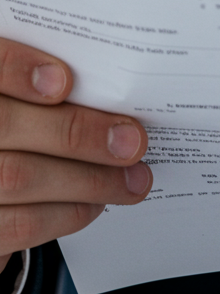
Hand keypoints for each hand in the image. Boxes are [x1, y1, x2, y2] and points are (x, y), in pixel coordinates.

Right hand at [0, 38, 150, 275]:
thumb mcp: (23, 94)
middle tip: (131, 139)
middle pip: (7, 125)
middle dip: (77, 133)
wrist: (0, 171)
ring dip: (87, 180)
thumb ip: (41, 78)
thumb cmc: (19, 116)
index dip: (19, 70)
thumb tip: (99, 76)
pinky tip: (97, 202)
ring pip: (19, 177)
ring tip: (132, 178)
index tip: (64, 80)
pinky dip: (67, 213)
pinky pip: (20, 223)